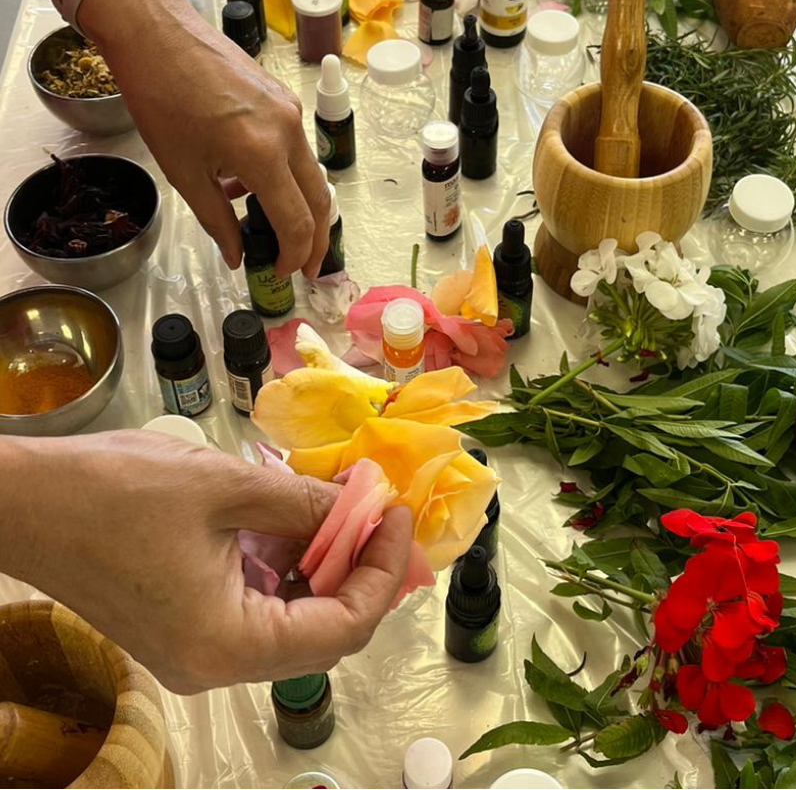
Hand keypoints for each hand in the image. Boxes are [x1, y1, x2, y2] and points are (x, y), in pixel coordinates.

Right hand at [0, 432, 412, 693]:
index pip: (343, 629)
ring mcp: (197, 651)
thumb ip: (306, 504)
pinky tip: (296, 517)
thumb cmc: (116, 492)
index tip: (399, 513)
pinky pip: (257, 607)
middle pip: (323, 631)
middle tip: (380, 508)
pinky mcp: (183, 628)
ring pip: (293, 619)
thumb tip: (364, 504)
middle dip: (361, 567)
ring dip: (325, 563)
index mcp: (228, 645)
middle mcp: (215, 666)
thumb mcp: (228, 488)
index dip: (384, 572)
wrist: (23, 502)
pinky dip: (287, 565)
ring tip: (343, 504)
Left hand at [80, 0, 329, 277]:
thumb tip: (237, 257)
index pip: (296, 221)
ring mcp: (291, 112)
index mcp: (262, 155)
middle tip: (305, 267)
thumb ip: (217, 221)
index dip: (295, 255)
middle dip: (315, 240)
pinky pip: (295, 148)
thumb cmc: (160, 102)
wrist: (158, 35)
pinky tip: (248, 183)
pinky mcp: (284, 99)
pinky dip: (283, 175)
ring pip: (310, 174)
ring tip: (272, 228)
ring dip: (298, 207)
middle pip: (319, 201)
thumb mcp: (183, 173)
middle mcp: (289, 133)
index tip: (284, 273)